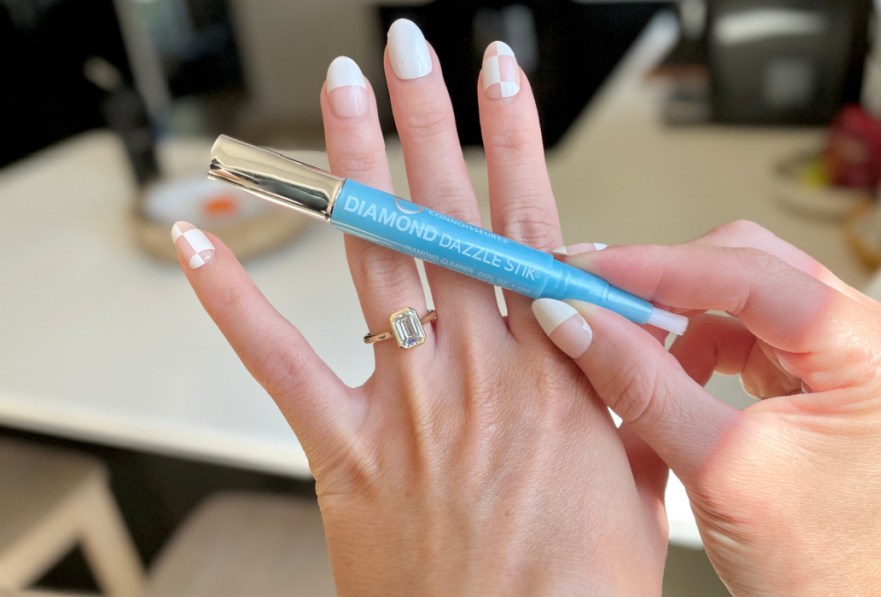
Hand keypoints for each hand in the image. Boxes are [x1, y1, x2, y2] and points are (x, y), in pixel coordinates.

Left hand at [173, 20, 667, 594]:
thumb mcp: (641, 487)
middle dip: (427, 122)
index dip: (515, 141)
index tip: (500, 75)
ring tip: (340, 98)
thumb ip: (635, 405)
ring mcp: (406, 404)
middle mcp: (478, 370)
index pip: (532, 226)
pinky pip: (278, 362)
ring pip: (375, 259)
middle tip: (408, 51)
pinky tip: (206, 242)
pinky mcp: (345, 451)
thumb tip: (650, 350)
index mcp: (554, 372)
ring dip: (354, 170)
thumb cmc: (576, 590)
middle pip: (447, 218)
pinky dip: (235, 301)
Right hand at [533, 222, 880, 595]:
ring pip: (743, 287)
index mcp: (878, 358)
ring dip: (676, 308)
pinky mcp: (817, 363)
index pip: (758, 278)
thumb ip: (641, 383)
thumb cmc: (803, 558)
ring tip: (623, 338)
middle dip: (668, 281)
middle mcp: (875, 339)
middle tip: (596, 295)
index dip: (664, 268)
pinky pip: (743, 321)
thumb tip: (577, 318)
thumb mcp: (713, 465)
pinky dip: (693, 336)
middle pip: (753, 265)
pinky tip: (663, 364)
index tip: (594, 270)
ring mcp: (848, 348)